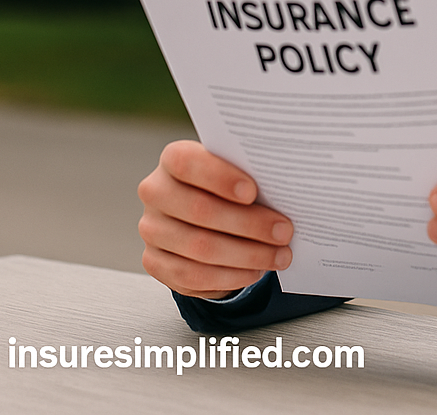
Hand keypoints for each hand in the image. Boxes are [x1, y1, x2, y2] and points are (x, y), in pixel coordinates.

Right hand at [137, 140, 292, 298]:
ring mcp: (152, 229)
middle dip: (248, 224)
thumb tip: (284, 188)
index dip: (219, 178)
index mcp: (173, 159)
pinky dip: (230, 276)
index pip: (187, 163)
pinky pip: (192, 276)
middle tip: (284, 231)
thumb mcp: (236, 171)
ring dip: (246, 255)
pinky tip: (254, 271)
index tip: (253, 191)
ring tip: (278, 255)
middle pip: (199, 210)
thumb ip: (250, 173)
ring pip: (199, 248)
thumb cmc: (227, 184)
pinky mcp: (155, 262)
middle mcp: (156, 192)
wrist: (202, 212)